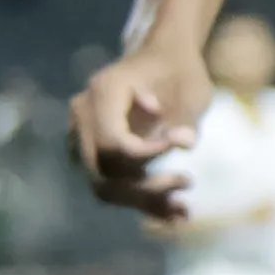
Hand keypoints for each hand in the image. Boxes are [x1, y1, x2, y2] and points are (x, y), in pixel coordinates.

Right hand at [73, 41, 212, 226]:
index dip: (147, 154)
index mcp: (104, 92)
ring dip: (142, 201)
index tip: (183, 142)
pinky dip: (140, 200)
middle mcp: (83, 114)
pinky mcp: (92, 152)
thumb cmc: (180, 71)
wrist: (165, 60)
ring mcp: (81, 134)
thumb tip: (187, 143)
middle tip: (188, 181)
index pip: (113, 142)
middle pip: (102, 170)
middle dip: (145, 187)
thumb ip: (186, 117)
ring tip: (183, 210)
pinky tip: (174, 214)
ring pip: (102, 184)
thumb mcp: (192, 89)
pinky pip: (108, 184)